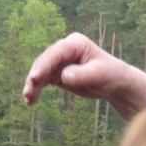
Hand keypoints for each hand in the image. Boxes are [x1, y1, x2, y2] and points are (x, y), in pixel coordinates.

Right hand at [21, 33, 145, 111]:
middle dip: (35, 77)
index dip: (44, 65)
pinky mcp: (58, 74)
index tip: (35, 78)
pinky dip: (37, 90)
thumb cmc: (111, 75)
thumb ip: (81, 75)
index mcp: (75, 44)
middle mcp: (64, 50)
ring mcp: (59, 62)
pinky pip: (43, 81)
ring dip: (32, 86)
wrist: (116, 84)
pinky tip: (31, 101)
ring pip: (41, 72)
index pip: (55, 53)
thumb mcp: (99, 74)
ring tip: (28, 100)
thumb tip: (64, 77)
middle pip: (44, 62)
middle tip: (28, 93)